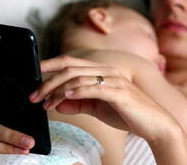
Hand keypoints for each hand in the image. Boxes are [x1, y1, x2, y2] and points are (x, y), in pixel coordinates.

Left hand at [30, 56, 178, 142]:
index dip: (49, 65)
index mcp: (101, 70)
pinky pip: (94, 88)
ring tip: (46, 103)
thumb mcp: (97, 108)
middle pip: (70, 67)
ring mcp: (114, 80)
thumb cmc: (127, 113)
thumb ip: (78, 103)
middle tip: (34, 96)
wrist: (154, 123)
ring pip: (78, 77)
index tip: (33, 75)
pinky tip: (65, 98)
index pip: (70, 62)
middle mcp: (107, 70)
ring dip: (57, 90)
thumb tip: (56, 103)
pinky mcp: (119, 92)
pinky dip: (77, 92)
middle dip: (48, 81)